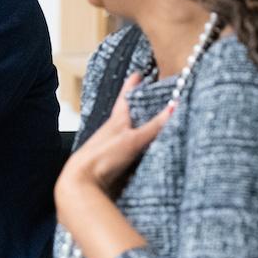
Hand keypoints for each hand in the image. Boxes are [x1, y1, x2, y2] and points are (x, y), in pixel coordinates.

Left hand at [55, 74, 170, 201]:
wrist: (83, 182)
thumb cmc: (102, 157)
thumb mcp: (133, 139)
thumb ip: (154, 126)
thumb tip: (174, 106)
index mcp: (117, 119)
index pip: (126, 96)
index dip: (132, 85)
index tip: (138, 74)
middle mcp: (115, 130)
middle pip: (128, 113)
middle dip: (139, 105)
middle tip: (150, 95)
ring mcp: (114, 146)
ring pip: (131, 132)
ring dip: (141, 127)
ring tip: (153, 121)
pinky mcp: (116, 162)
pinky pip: (133, 151)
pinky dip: (141, 148)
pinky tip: (148, 150)